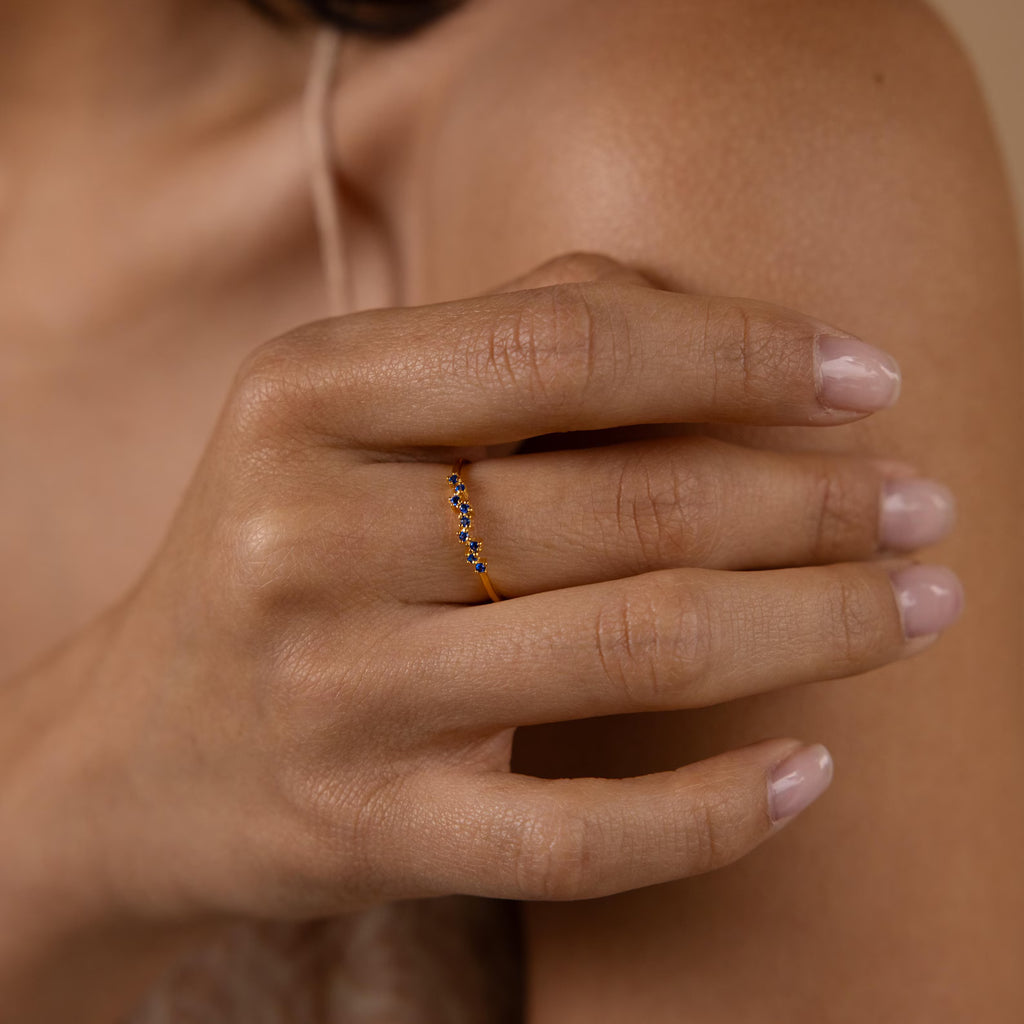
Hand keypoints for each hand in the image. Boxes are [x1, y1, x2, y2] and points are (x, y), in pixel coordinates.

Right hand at [4, 254, 960, 936]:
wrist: (130, 757)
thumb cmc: (277, 555)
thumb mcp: (344, 416)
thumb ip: (512, 339)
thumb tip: (717, 321)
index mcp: (307, 397)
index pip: (569, 343)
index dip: (742, 351)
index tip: (866, 378)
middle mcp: (311, 534)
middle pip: (631, 503)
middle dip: (817, 500)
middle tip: (927, 504)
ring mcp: (340, 694)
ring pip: (637, 649)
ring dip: (818, 624)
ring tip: (921, 602)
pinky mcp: (368, 831)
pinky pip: (583, 836)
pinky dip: (721, 808)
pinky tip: (812, 774)